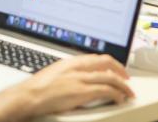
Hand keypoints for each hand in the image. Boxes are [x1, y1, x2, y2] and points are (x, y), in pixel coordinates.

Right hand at [5, 55, 132, 119]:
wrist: (29, 95)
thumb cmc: (38, 87)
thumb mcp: (55, 72)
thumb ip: (69, 71)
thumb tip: (79, 74)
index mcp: (71, 61)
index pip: (97, 57)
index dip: (111, 63)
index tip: (117, 69)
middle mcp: (78, 67)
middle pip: (106, 62)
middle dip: (120, 70)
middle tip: (127, 79)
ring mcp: (80, 79)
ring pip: (110, 77)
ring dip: (122, 85)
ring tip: (127, 92)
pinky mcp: (82, 92)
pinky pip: (106, 90)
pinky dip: (116, 94)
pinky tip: (119, 98)